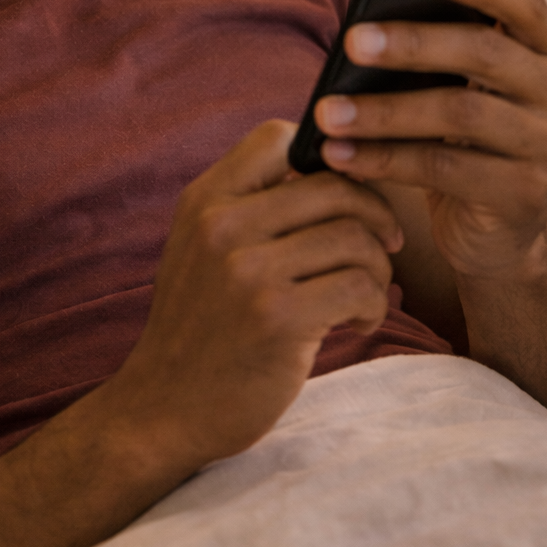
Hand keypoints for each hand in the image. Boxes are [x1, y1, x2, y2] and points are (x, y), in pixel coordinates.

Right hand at [108, 120, 402, 469]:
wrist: (163, 409)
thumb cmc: (202, 328)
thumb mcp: (203, 249)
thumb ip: (250, 205)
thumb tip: (336, 164)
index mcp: (204, 200)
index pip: (280, 137)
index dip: (328, 162)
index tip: (342, 203)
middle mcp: (222, 225)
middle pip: (336, 187)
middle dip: (375, 218)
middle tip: (382, 250)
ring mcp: (248, 272)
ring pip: (356, 238)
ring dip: (379, 270)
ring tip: (362, 297)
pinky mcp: (278, 318)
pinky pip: (361, 286)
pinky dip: (375, 306)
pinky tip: (356, 324)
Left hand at [314, 0, 546, 285]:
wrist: (493, 234)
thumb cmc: (466, 139)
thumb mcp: (466, 81)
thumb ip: (462, 22)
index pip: (526, 3)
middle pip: (485, 56)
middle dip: (413, 45)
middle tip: (351, 40)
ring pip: (459, 116)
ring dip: (384, 112)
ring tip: (326, 111)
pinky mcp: (524, 195)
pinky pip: (444, 170)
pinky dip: (384, 160)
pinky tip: (340, 154)